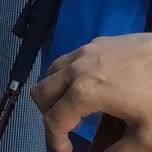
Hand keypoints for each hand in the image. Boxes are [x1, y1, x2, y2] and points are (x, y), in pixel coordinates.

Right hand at [32, 33, 151, 151]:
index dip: (55, 141)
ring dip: (56, 93)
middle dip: (49, 115)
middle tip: (67, 129)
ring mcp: (85, 51)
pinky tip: (95, 86)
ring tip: (76, 107)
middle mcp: (75, 69)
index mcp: (83, 93)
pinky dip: (70, 76)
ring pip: (51, 72)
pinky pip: (70, 59)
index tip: (66, 151)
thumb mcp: (146, 136)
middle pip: (41, 92)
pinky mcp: (98, 42)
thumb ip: (118, 151)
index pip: (53, 120)